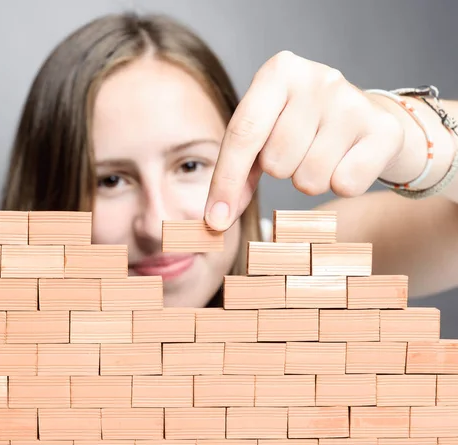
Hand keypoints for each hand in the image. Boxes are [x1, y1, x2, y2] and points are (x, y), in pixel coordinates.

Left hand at [204, 50, 406, 230]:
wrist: (370, 120)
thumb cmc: (303, 129)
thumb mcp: (264, 136)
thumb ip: (237, 172)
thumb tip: (215, 219)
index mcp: (279, 72)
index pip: (242, 134)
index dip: (225, 182)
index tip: (214, 220)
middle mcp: (317, 79)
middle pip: (275, 163)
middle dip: (282, 170)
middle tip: (300, 150)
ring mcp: (352, 102)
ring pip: (307, 180)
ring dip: (310, 179)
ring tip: (324, 154)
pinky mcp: (382, 131)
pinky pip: (343, 185)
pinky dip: (341, 185)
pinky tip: (348, 161)